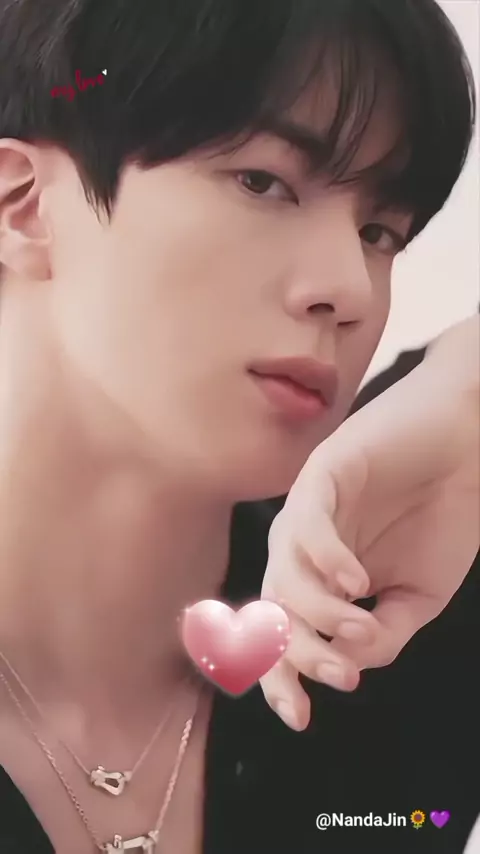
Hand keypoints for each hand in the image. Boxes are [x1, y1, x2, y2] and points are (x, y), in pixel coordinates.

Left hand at [260, 318, 479, 730]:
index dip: (279, 678)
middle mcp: (302, 547)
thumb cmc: (442, 515)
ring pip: (282, 572)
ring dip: (317, 612)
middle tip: (342, 674)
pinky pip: (307, 523)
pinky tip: (356, 582)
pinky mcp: (324, 472)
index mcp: (319, 577)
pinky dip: (326, 558)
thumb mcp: (418, 594)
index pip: (281, 633)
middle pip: (271, 610)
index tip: (300, 717)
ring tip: (359, 627)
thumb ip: (384, 632)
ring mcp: (308, 509)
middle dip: (298, 654)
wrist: (468, 449)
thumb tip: (349, 664)